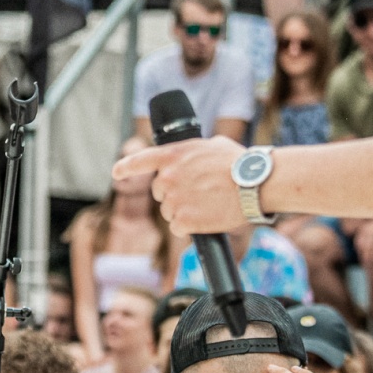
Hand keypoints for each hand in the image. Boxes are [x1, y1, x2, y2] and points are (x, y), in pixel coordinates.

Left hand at [114, 135, 245, 235]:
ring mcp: (174, 200)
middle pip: (159, 193)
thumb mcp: (212, 145)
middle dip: (173, 194)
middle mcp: (167, 178)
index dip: (125, 167)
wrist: (255, 184)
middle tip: (197, 193)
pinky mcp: (184, 221)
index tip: (116, 172)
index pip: (139, 161)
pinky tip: (205, 218)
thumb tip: (195, 159)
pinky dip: (189, 227)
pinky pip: (178, 228)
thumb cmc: (240, 163)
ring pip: (169, 212)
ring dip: (183, 211)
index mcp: (172, 155)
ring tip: (207, 204)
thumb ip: (193, 152)